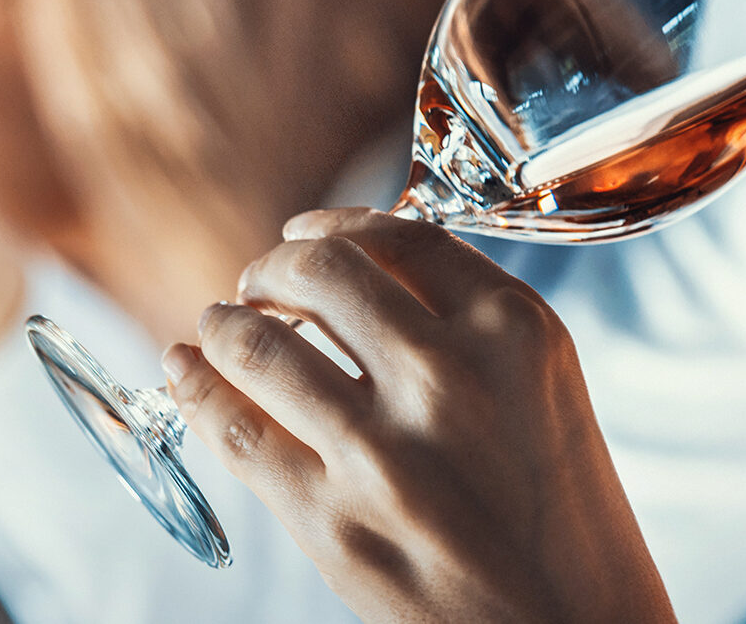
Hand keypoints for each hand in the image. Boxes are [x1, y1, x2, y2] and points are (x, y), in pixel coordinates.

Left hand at [162, 208, 673, 622]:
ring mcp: (387, 451)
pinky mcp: (336, 523)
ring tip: (218, 321)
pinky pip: (238, 431)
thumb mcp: (542, 380)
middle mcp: (451, 375)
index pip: (401, 236)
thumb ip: (464, 318)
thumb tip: (357, 271)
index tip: (306, 231)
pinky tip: (184, 367)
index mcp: (514, 329)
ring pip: (262, 345)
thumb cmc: (561, 504)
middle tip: (260, 279)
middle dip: (274, 264)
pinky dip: (196, 386)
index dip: (337, 223)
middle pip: (322, 271)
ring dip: (225, 321)